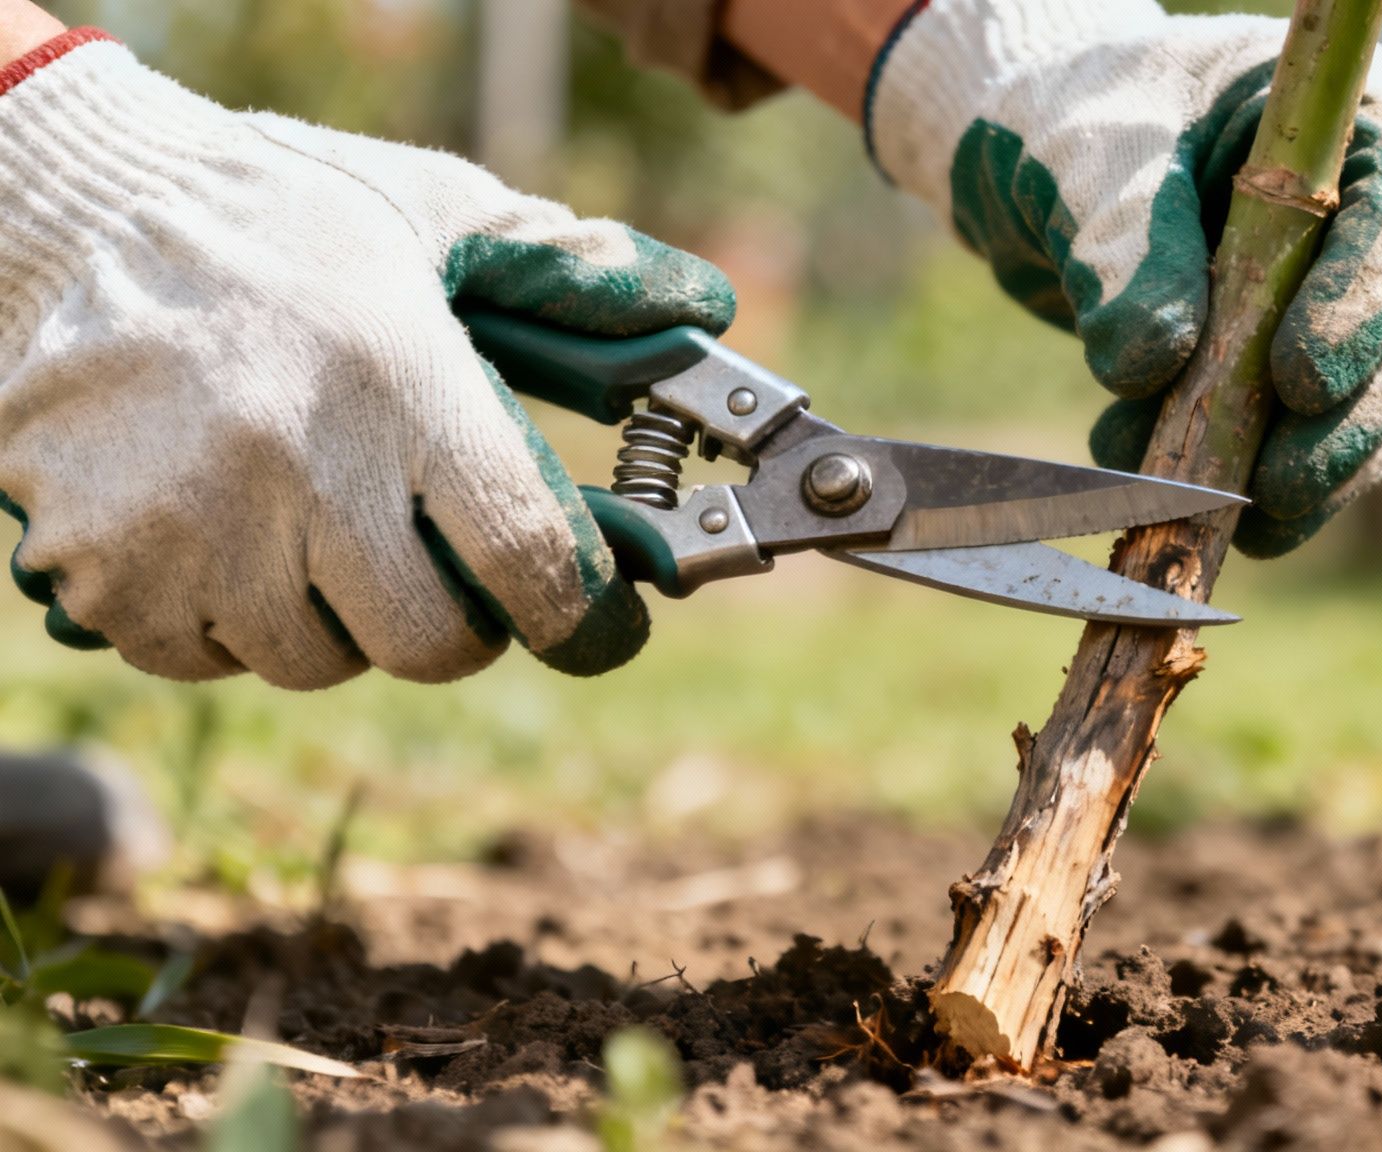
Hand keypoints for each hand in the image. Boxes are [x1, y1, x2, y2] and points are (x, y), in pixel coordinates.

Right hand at [0, 33, 734, 686]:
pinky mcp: (101, 568)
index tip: (601, 626)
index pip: (526, 556)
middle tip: (448, 576)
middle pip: (428, 644)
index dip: (582, 615)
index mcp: (397, 381)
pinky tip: (231, 536)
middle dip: (458, 624)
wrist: (67, 211)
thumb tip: (701, 308)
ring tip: (322, 529)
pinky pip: (204, 657)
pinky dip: (232, 623)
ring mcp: (188, 527)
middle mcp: (295, 465)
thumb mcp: (436, 212)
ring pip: (315, 660)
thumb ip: (570, 271)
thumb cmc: (279, 219)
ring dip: (340, 621)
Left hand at [867, 0, 1381, 554]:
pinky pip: (1329, 443)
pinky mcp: (1328, 371)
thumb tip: (1151, 364)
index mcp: (1352, 117)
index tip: (1295, 379)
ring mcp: (1370, 295)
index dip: (1364, 300)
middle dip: (1353, 419)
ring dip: (1316, 474)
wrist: (1047, 174)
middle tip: (1278, 487)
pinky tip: (1201, 509)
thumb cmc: (1079, 127)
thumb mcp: (1084, 163)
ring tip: (1226, 513)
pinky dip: (1268, 488)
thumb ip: (1122, 247)